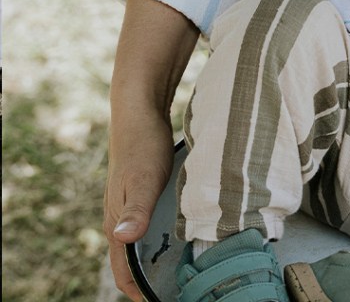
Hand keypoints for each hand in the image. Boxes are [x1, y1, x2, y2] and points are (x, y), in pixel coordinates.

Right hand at [104, 105, 175, 300]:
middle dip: (150, 281)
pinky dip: (161, 238)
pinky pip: (148, 225)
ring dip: (156, 260)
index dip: (139, 293)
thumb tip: (123, 240)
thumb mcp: (143, 178)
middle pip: (131, 263)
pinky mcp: (141, 194)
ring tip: (186, 269)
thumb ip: (135, 210)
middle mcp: (119, 220)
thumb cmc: (142, 145)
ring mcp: (128, 207)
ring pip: (140, 244)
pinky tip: (183, 234)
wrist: (139, 113)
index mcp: (116, 223)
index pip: (122, 274)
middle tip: (181, 289)